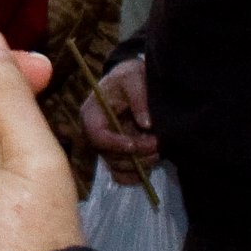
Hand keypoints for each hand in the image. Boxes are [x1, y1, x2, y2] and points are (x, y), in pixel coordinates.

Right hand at [79, 57, 158, 183]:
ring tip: (159, 151)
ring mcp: (105, 146)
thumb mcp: (133, 77)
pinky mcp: (116, 154)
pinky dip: (135, 175)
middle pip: (109, 155)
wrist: (132, 80)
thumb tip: (146, 124)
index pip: (97, 136)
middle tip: (158, 143)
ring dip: (139, 164)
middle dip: (135, 154)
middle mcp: (94, 134)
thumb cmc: (129, 75)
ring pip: (117, 167)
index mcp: (91, 114)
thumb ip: (139, 98)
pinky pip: (121, 174)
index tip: (134, 144)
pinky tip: (150, 166)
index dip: (114, 144)